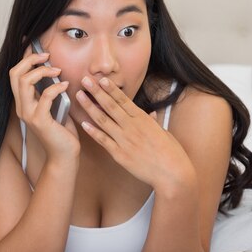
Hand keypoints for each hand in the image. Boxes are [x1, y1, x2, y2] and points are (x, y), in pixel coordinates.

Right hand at [9, 47, 79, 159]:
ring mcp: (29, 114)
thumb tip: (55, 71)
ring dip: (42, 72)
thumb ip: (50, 92)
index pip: (15, 74)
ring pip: (25, 82)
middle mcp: (21, 107)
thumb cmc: (62, 131)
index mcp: (23, 102)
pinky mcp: (40, 121)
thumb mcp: (55, 106)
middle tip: (47, 56)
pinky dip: (56, 87)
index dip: (23, 57)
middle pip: (15, 74)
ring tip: (58, 71)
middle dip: (30, 60)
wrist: (64, 155)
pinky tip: (66, 86)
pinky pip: (45, 96)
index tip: (34, 44)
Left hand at [77, 77, 194, 189]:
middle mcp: (132, 127)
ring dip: (90, 107)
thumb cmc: (171, 152)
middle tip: (85, 80)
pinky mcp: (120, 155)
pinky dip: (93, 132)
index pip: (123, 100)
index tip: (101, 79)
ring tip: (79, 96)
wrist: (172, 173)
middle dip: (96, 92)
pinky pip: (103, 141)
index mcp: (143, 119)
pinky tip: (83, 123)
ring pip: (103, 120)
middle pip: (110, 106)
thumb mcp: (163, 131)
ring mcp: (124, 140)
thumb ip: (153, 121)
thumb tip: (151, 113)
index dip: (111, 89)